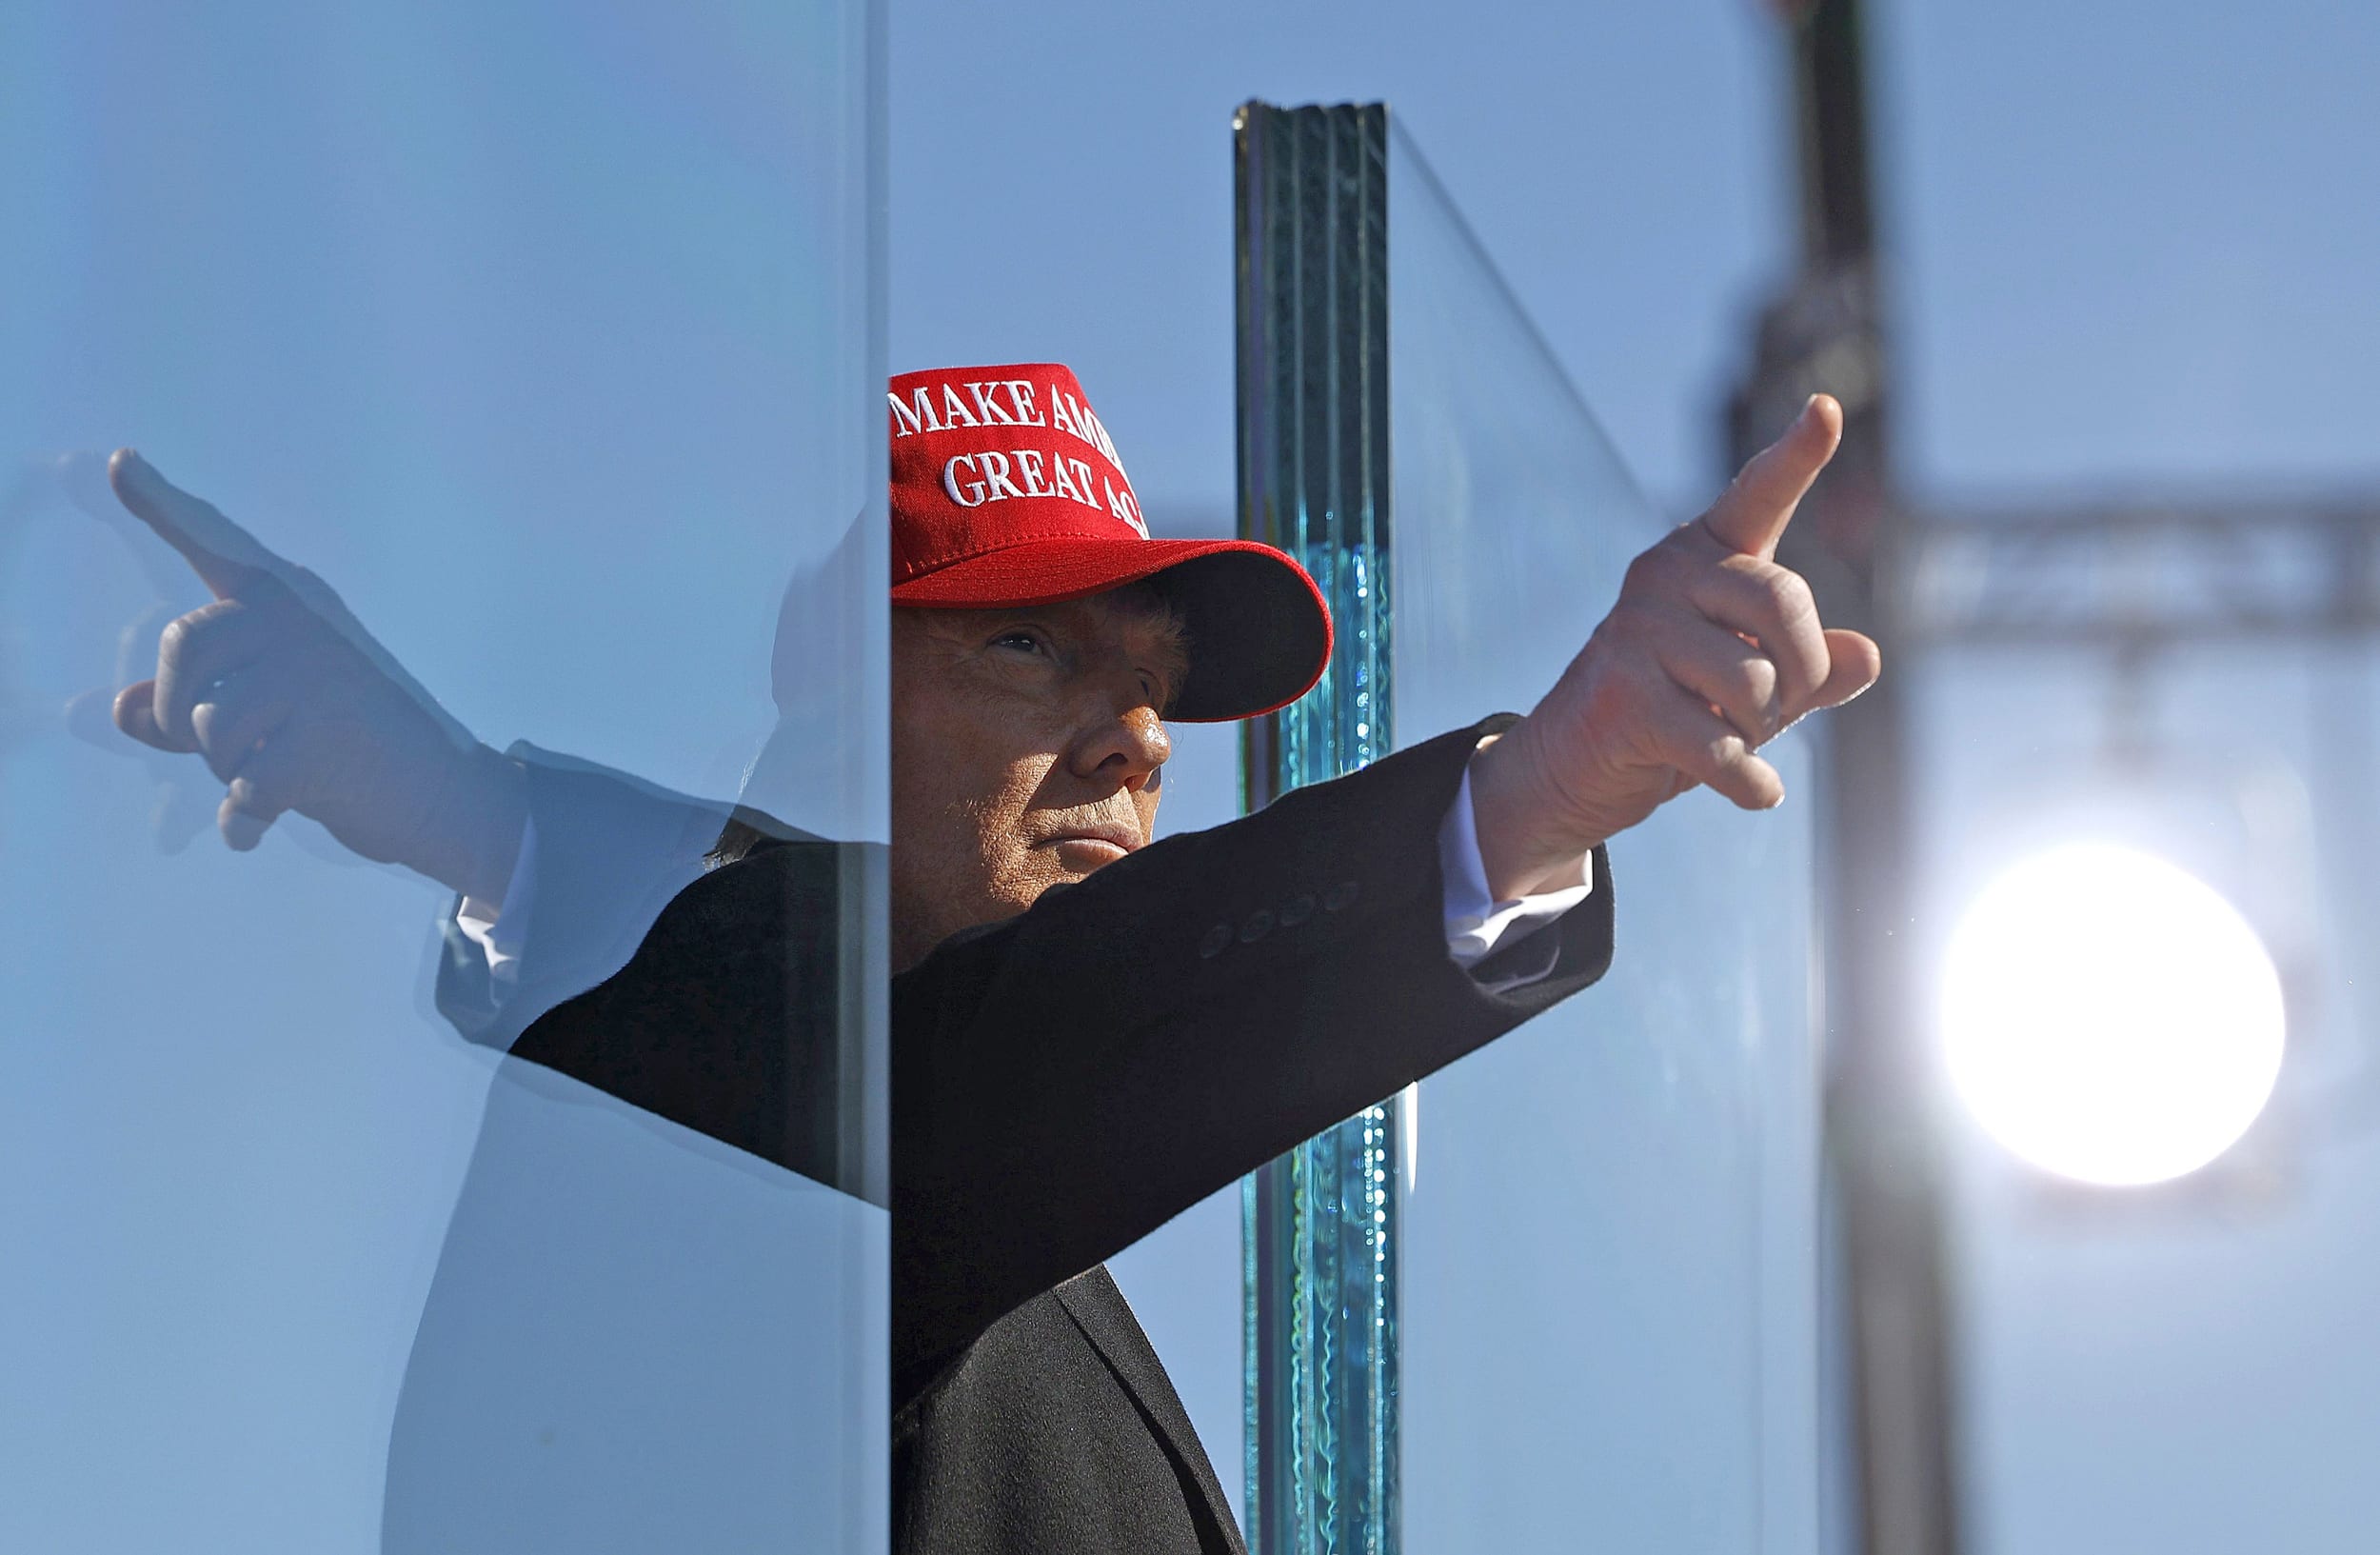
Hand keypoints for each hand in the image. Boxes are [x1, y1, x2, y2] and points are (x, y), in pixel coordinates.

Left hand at [104, 450, 527, 899]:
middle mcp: (300, 624)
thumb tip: (118, 711)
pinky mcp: (325, 737)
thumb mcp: (263, 721)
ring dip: (224, 768)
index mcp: (287, 607)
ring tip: (269, 774)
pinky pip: (242, 784)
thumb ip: (189, 707)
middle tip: (215, 746)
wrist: (445, 795)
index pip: (214, 544)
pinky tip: (252, 829)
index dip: (161, 504)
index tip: (122, 462)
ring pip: (205, 722)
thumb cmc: (350, 749)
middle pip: (182, 643)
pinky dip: (243, 818)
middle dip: (177, 709)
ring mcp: (315, 676)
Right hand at [1469, 394, 1881, 899]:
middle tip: (1782, 709)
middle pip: (1785, 602)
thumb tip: (1868, 656)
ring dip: (1764, 731)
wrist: (1574, 767)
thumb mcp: (1756, 688)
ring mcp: (1637, 629)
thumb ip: (1815, 669)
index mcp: (1704, 556)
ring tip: (1729, 738)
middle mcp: (1666, 573)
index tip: (1826, 410)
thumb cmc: (1675, 711)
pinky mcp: (1624, 692)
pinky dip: (1750, 781)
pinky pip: (1722, 742)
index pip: (1757, 495)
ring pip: (1756, 681)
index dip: (1796, 455)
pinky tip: (1752, 792)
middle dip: (1804, 672)